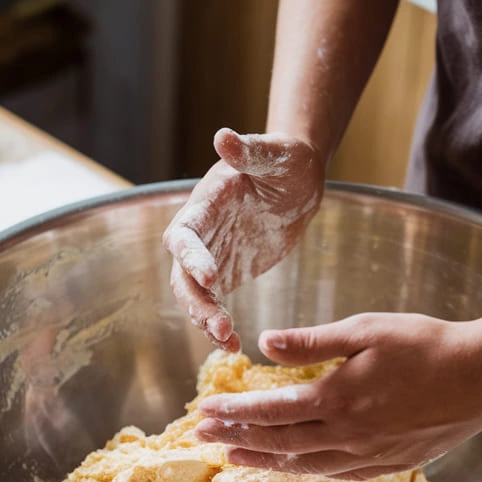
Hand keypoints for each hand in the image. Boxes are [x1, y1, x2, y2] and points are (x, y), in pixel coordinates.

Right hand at [164, 128, 324, 351]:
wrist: (298, 180)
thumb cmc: (287, 159)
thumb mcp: (277, 153)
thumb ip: (250, 150)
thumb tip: (223, 137)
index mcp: (206, 204)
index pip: (185, 234)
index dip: (191, 257)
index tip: (210, 277)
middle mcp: (201, 233)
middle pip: (182, 274)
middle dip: (196, 302)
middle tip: (220, 326)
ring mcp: (211, 255)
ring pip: (194, 295)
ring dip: (205, 319)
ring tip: (228, 341)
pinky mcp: (226, 272)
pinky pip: (214, 304)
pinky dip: (220, 325)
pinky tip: (235, 344)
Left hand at [194, 313, 481, 478]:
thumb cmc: (427, 346)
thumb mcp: (366, 330)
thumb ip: (312, 342)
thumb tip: (265, 344)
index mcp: (336, 399)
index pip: (270, 411)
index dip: (234, 413)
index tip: (205, 413)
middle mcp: (346, 435)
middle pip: (277, 442)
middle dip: (236, 439)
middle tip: (202, 440)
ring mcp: (367, 456)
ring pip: (302, 465)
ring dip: (264, 461)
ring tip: (235, 457)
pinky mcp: (387, 465)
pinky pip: (335, 475)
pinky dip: (305, 472)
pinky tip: (292, 468)